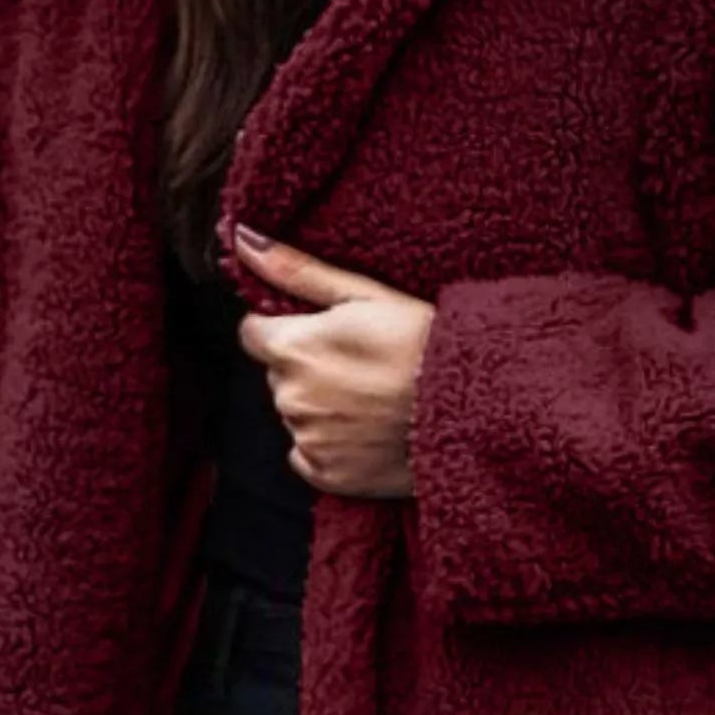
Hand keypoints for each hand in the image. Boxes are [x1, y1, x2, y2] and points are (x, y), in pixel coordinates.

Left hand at [232, 226, 433, 497]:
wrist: (473, 409)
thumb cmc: (425, 344)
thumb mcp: (366, 295)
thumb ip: (297, 270)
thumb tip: (241, 239)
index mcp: (293, 348)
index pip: (253, 333)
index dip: (287, 329)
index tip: (325, 333)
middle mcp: (290, 397)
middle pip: (277, 375)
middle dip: (306, 368)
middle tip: (360, 365)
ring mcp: (308, 440)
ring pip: (296, 414)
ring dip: (321, 406)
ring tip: (372, 398)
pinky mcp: (327, 475)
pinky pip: (309, 455)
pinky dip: (330, 444)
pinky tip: (368, 431)